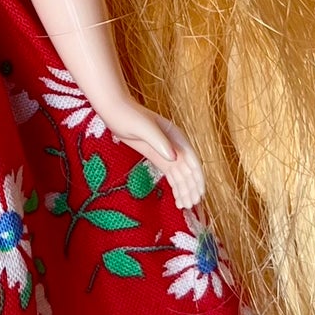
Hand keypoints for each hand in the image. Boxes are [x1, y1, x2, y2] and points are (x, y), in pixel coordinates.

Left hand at [98, 97, 204, 211]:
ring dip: (185, 189)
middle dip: (192, 187)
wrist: (114, 109)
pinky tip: (177, 197)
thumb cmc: (128, 115)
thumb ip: (159, 141)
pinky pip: (171, 173)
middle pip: (188, 169)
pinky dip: (175, 185)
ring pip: (181, 174)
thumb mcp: (143, 128)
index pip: (192, 160)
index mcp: (176, 136)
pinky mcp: (157, 155)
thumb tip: (175, 158)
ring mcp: (166, 150)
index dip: (197, 177)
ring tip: (186, 206)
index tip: (199, 193)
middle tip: (192, 205)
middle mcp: (175, 144)